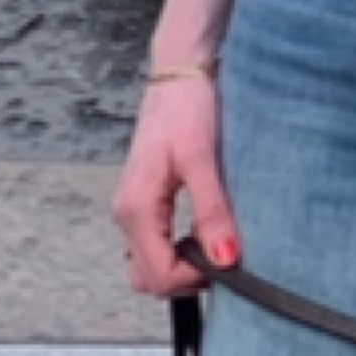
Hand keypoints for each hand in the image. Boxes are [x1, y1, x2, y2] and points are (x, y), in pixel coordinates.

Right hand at [113, 73, 234, 296]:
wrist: (178, 76)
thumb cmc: (188, 110)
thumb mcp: (203, 160)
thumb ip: (211, 213)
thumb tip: (225, 259)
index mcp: (136, 209)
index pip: (159, 275)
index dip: (195, 278)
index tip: (228, 260)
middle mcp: (128, 215)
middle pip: (148, 278)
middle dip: (187, 278)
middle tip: (224, 251)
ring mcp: (133, 210)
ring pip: (148, 265)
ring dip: (181, 267)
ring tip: (215, 240)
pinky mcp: (145, 203)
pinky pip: (154, 245)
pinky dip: (177, 251)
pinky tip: (204, 231)